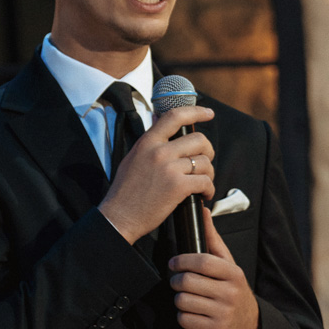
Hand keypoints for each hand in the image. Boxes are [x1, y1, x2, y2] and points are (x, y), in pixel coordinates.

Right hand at [100, 104, 215, 243]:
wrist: (119, 217)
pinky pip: (205, 181)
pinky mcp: (178, 186)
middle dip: (208, 152)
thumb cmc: (125, 192)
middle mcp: (159, 151)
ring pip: (205, 162)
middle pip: (199, 140)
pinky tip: (203, 195)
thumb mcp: (132, 159)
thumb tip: (160, 123)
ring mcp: (169, 168)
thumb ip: (149, 143)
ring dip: (209, 174)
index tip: (209, 113)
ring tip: (202, 184)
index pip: (175, 116)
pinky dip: (209, 190)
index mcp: (147, 143)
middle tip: (205, 164)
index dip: (196, 112)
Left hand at [168, 209, 259, 328]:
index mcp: (233, 273)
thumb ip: (213, 239)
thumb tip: (204, 212)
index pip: (202, 261)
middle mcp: (229, 292)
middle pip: (187, 282)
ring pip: (182, 301)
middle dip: (176, 281)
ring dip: (179, 299)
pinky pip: (184, 319)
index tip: (174, 262)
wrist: (248, 322)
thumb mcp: (228, 264)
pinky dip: (183, 316)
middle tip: (178, 281)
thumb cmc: (232, 288)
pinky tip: (191, 312)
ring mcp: (222, 312)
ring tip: (186, 297)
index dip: (182, 261)